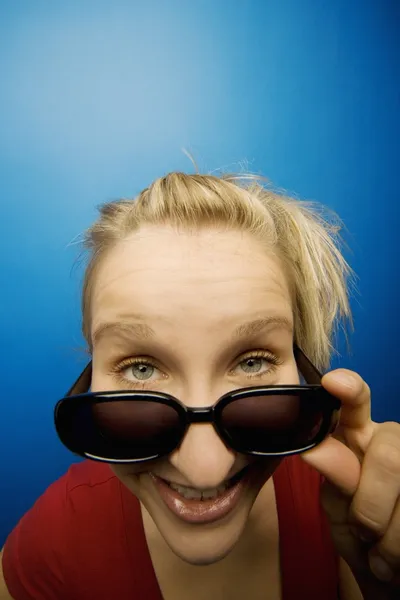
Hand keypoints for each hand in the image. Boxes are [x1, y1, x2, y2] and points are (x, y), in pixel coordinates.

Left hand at [301, 369, 399, 598]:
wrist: (388, 571)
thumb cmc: (359, 532)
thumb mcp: (338, 504)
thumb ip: (335, 474)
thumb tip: (316, 448)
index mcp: (359, 435)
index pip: (356, 401)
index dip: (350, 389)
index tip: (334, 382)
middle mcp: (391, 440)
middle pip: (389, 455)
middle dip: (371, 505)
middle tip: (362, 532)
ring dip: (388, 537)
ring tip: (379, 553)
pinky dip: (396, 551)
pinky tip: (391, 559)